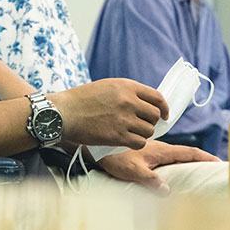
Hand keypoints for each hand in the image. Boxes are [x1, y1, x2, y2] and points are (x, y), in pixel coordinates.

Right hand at [49, 78, 167, 148]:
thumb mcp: (108, 86)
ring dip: (143, 134)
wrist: (65, 113)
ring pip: (148, 130)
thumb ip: (128, 93)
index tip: (164, 115)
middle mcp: (129, 101)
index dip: (164, 108)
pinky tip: (128, 141)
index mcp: (127, 86)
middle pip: (155, 115)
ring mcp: (124, 119)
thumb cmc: (83, 99)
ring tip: (132, 133)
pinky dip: (136, 143)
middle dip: (151, 122)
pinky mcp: (118, 136)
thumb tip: (147, 104)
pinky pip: (139, 142)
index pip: (157, 97)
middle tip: (142, 125)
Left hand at [98, 140, 219, 194]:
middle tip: (215, 167)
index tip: (219, 161)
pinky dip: (176, 161)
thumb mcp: (132, 170)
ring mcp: (153, 149)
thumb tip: (168, 191)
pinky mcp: (146, 152)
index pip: (188, 153)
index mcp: (161, 150)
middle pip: (185, 153)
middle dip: (201, 159)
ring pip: (176, 154)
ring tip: (201, 169)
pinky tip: (176, 170)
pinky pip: (167, 156)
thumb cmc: (114, 156)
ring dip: (189, 160)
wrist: (100, 144)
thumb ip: (150, 179)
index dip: (205, 157)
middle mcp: (160, 148)